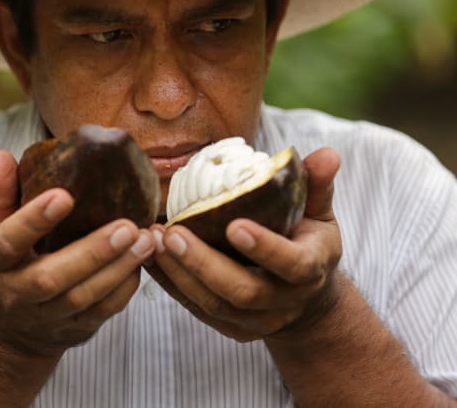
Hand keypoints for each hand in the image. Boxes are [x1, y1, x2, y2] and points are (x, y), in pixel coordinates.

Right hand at [0, 150, 155, 356]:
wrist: (9, 331)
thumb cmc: (3, 266)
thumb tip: (2, 155)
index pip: (8, 242)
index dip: (33, 221)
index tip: (64, 196)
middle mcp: (15, 293)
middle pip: (51, 278)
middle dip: (92, 252)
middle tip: (127, 226)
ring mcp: (46, 316)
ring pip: (83, 298)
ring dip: (117, 269)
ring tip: (145, 240)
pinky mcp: (74, 328)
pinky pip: (102, 312)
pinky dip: (125, 288)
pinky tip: (142, 261)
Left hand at [147, 147, 341, 340]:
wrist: (307, 298)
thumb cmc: (309, 243)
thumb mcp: (320, 214)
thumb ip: (318, 185)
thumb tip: (328, 153)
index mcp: (309, 270)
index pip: (291, 264)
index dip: (264, 247)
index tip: (233, 225)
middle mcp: (284, 302)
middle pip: (242, 291)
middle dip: (204, 263)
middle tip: (173, 232)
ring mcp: (257, 321)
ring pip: (213, 304)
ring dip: (180, 273)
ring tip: (154, 240)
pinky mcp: (232, 327)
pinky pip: (197, 309)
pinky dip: (171, 284)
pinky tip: (151, 257)